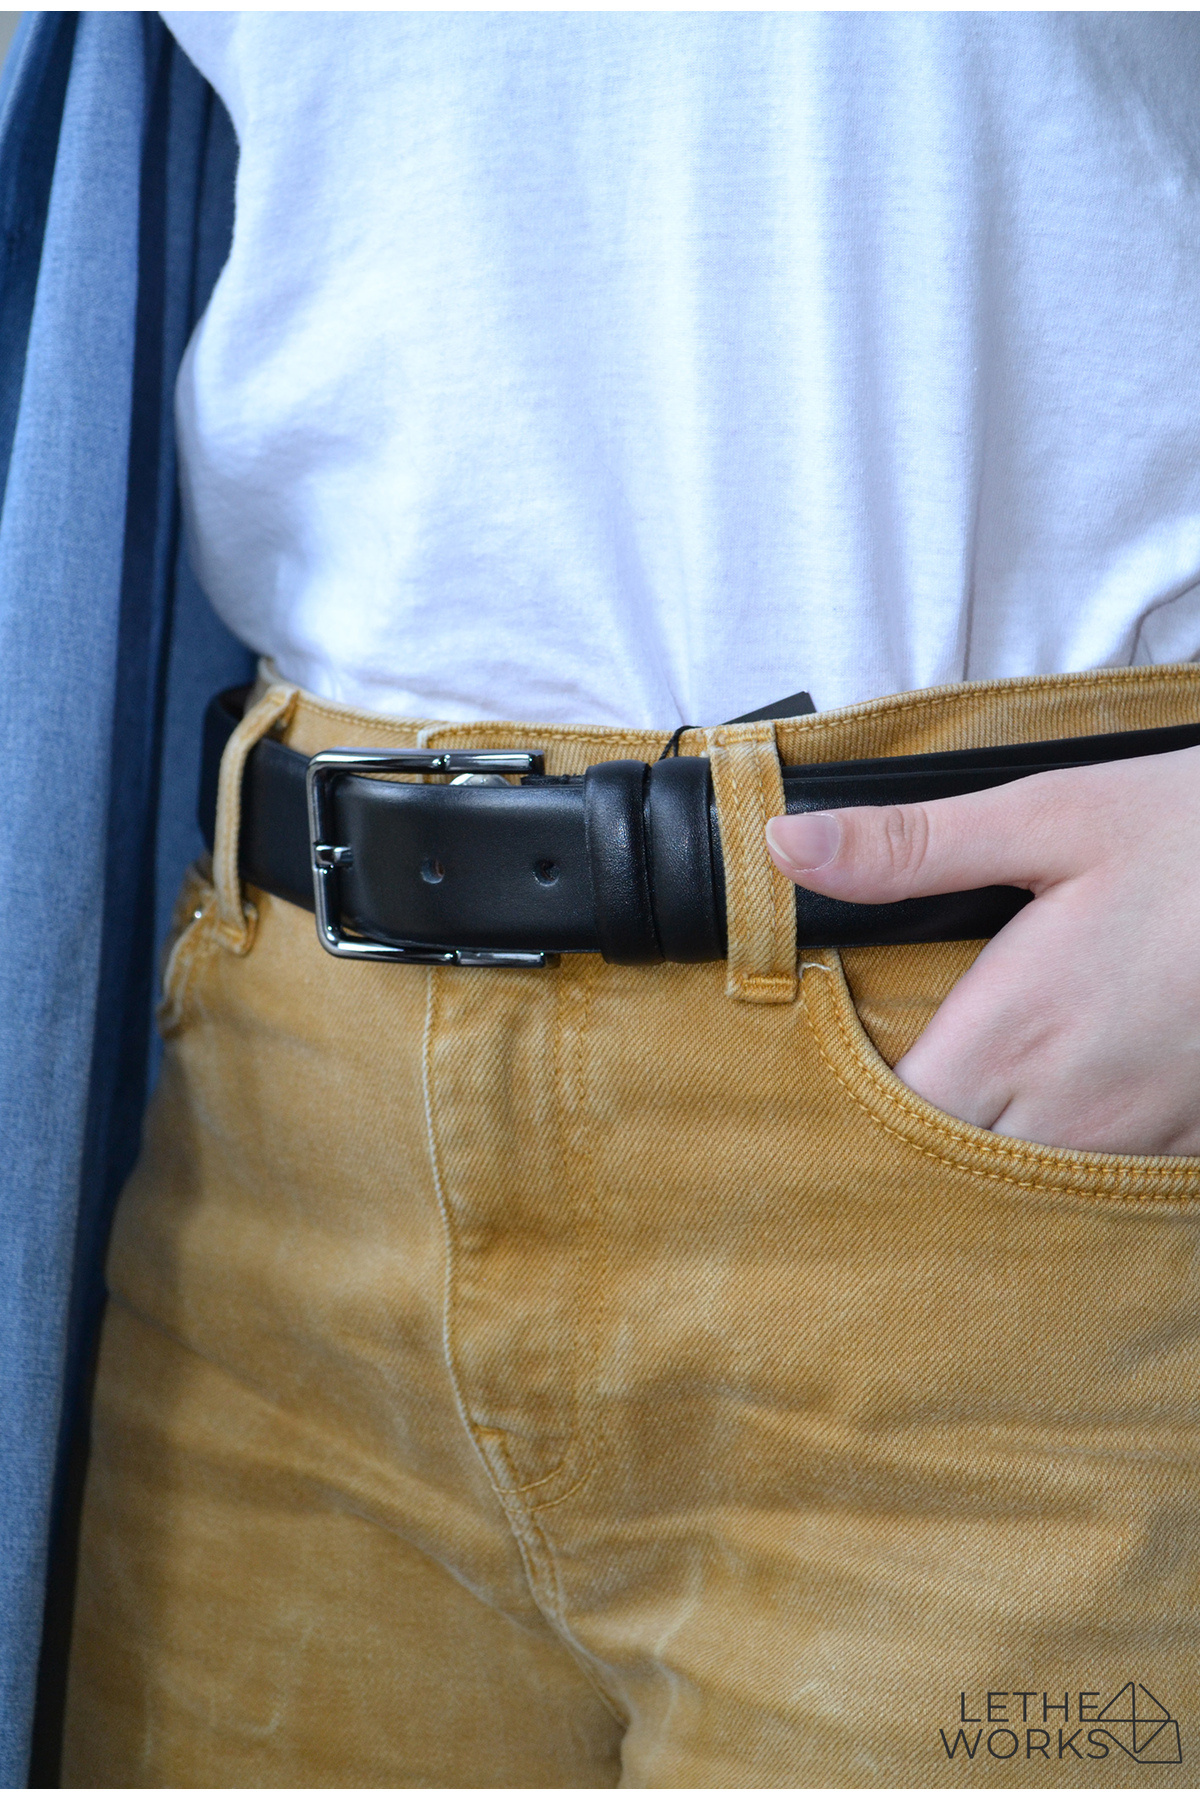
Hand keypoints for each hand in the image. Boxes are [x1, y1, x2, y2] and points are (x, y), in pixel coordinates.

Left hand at [765, 746, 1199, 1154]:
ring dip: (980, 1168)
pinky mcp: (1190, 1140)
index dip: (846, 1118)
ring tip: (954, 1123)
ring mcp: (1137, 1136)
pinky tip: (1047, 1126)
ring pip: (1026, 1193)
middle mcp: (1069, 1107)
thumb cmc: (1192, 836)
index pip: (893, 1123)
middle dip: (905, 1154)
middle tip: (865, 1118)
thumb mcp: (1050, 818)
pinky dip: (1062, 1167)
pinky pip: (1104, 1188)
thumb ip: (912, 847)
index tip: (818, 1090)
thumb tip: (785, 844)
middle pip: (950, 1174)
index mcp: (1013, 1031)